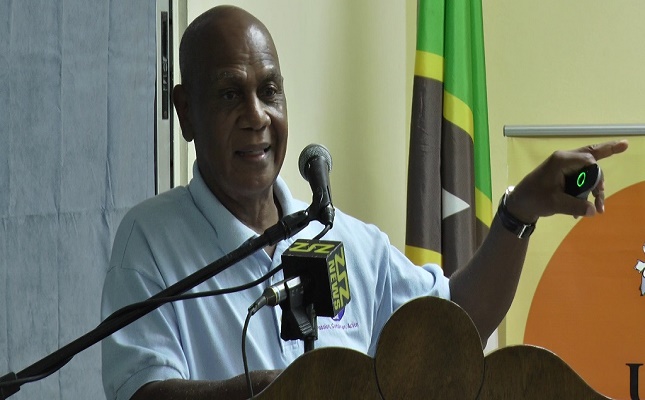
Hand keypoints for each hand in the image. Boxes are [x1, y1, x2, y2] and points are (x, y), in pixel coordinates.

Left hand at [505, 140, 628, 221]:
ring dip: (595, 187)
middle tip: (619, 156)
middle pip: (591, 156)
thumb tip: (594, 210)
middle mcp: (564, 159)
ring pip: (588, 170)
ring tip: (599, 207)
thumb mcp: (555, 204)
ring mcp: (564, 165)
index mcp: (561, 161)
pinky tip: (589, 207)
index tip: (599, 190)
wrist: (520, 203)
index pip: (589, 159)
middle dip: (605, 162)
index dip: (598, 174)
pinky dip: (587, 190)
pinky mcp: (564, 173)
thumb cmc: (534, 199)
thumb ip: (576, 206)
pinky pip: (582, 177)